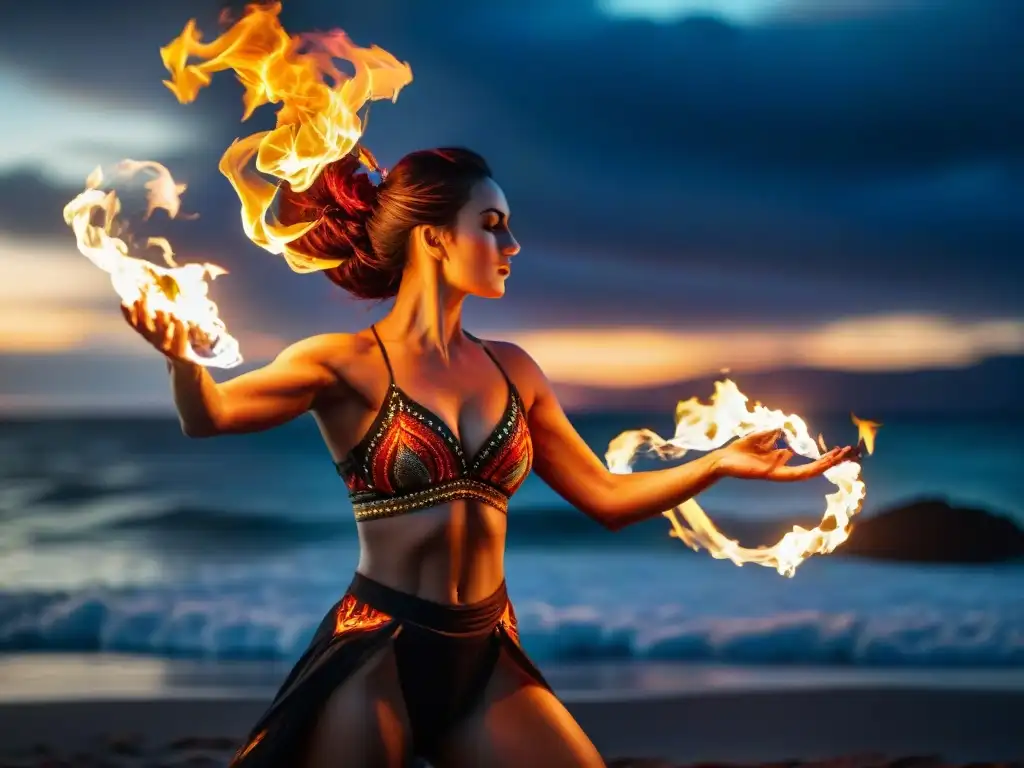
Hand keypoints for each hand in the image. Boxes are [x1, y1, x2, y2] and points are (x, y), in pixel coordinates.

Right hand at [120, 294, 189, 361]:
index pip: (135, 324)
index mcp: (149, 334)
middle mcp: (155, 342)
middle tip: (142, 298)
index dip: (128, 315)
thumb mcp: (162, 325)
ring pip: (162, 337)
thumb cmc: (174, 338)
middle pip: (146, 329)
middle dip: (143, 313)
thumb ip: (155, 313)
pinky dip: (180, 332)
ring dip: (161, 322)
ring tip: (162, 309)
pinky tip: (183, 321)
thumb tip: (146, 293)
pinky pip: (181, 344)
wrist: (186, 362)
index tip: (124, 301)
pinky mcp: (181, 354)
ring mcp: (168, 349)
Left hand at [712, 429, 858, 481]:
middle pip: (812, 470)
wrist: (721, 460)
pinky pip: (780, 470)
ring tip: (836, 457)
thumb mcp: (760, 439)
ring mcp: (773, 474)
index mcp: (781, 464)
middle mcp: (781, 471)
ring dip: (820, 466)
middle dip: (831, 463)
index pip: (809, 464)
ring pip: (802, 474)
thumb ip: (772, 436)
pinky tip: (798, 457)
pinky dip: (789, 464)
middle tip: (848, 454)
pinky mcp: (763, 474)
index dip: (825, 459)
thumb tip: (783, 429)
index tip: (840, 451)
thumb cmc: (739, 451)